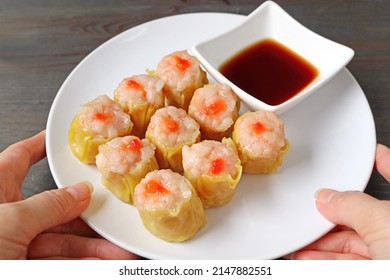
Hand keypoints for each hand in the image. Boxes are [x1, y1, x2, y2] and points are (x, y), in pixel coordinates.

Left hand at [0, 131, 138, 258]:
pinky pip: (61, 262)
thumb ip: (49, 205)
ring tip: (119, 251)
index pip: (19, 159)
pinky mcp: (27, 267)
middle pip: (55, 208)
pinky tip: (106, 262)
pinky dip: (86, 263)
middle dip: (87, 215)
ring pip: (63, 241)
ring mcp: (17, 245)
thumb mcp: (9, 221)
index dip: (40, 146)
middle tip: (110, 215)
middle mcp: (7, 218)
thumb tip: (79, 192)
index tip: (59, 140)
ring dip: (94, 247)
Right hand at [285, 144, 389, 259]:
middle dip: (331, 217)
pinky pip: (345, 263)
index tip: (373, 153)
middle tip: (310, 216)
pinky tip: (308, 258)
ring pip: (351, 243)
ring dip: (322, 243)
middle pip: (362, 216)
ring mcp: (389, 254)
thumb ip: (352, 205)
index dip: (384, 161)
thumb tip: (327, 197)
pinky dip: (323, 260)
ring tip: (300, 243)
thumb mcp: (385, 223)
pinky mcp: (376, 271)